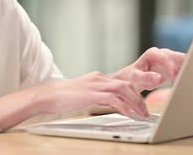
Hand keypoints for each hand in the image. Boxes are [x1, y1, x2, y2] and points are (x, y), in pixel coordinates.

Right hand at [35, 72, 150, 119]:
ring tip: (142, 114)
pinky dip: (125, 107)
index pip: (121, 82)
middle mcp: (99, 78)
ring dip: (135, 103)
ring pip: (123, 89)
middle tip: (145, 111)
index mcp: (97, 78)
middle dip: (138, 98)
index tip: (140, 104)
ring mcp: (95, 85)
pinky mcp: (92, 94)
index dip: (134, 93)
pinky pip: (114, 100)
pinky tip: (130, 114)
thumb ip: (98, 95)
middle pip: (126, 84)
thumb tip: (110, 103)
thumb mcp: (84, 94)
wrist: (46, 95)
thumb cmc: (62, 97)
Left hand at [110, 47, 185, 92]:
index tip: (173, 78)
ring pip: (184, 61)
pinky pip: (184, 68)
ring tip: (187, 82)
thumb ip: (146, 77)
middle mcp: (163, 53)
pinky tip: (187, 82)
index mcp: (152, 53)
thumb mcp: (136, 77)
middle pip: (178, 57)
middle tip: (184, 80)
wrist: (135, 78)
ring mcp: (170, 59)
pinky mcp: (175, 66)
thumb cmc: (134, 77)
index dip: (170, 67)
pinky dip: (187, 74)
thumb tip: (158, 78)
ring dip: (187, 70)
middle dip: (183, 67)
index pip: (166, 57)